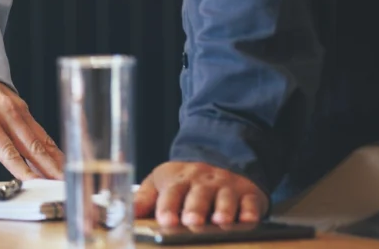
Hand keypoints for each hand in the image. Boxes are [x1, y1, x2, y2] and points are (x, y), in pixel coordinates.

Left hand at [0, 77, 63, 182]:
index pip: (7, 151)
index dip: (22, 169)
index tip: (35, 184)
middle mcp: (5, 114)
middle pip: (31, 147)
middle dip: (49, 170)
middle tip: (63, 188)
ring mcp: (17, 109)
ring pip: (41, 140)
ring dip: (56, 160)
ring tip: (68, 180)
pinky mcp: (23, 107)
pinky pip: (41, 131)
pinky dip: (52, 147)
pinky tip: (62, 162)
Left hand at [136, 161, 267, 227]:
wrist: (222, 157)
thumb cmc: (187, 178)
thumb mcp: (161, 181)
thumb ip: (145, 198)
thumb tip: (128, 213)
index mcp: (179, 180)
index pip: (171, 192)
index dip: (167, 206)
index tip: (165, 220)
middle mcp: (203, 182)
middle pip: (198, 195)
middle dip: (195, 208)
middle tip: (191, 221)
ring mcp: (227, 186)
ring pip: (226, 198)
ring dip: (223, 210)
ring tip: (220, 221)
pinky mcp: (249, 193)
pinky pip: (251, 202)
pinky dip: (250, 211)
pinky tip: (249, 220)